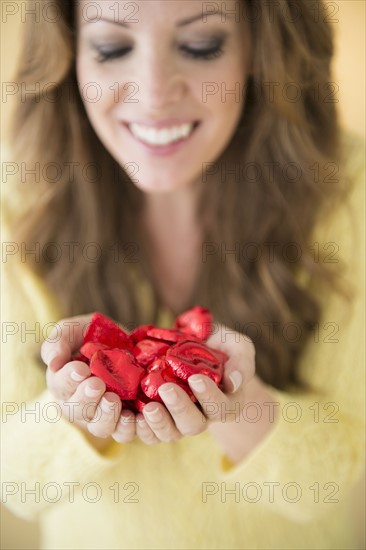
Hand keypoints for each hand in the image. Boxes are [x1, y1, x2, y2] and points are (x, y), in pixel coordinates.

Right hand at [41, 315, 132, 442]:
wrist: (125, 342)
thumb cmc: (91, 336)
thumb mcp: (72, 330)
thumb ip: (58, 342)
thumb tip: (53, 363)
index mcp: (63, 383)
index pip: (61, 386)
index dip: (69, 379)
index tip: (81, 369)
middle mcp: (80, 405)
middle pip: (78, 412)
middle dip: (86, 398)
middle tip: (97, 384)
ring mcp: (103, 415)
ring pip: (100, 427)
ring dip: (106, 416)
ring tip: (113, 399)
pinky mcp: (126, 419)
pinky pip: (125, 433)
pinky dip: (129, 427)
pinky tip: (135, 415)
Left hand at [135, 324, 254, 444]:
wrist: (194, 345)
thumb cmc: (221, 346)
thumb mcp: (237, 346)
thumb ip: (241, 360)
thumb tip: (234, 381)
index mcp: (225, 403)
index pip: (220, 407)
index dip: (209, 396)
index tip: (196, 378)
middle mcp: (202, 417)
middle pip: (193, 425)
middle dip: (180, 409)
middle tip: (167, 389)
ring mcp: (177, 420)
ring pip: (169, 433)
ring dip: (158, 423)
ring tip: (149, 407)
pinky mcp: (156, 417)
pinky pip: (147, 432)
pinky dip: (137, 427)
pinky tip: (129, 415)